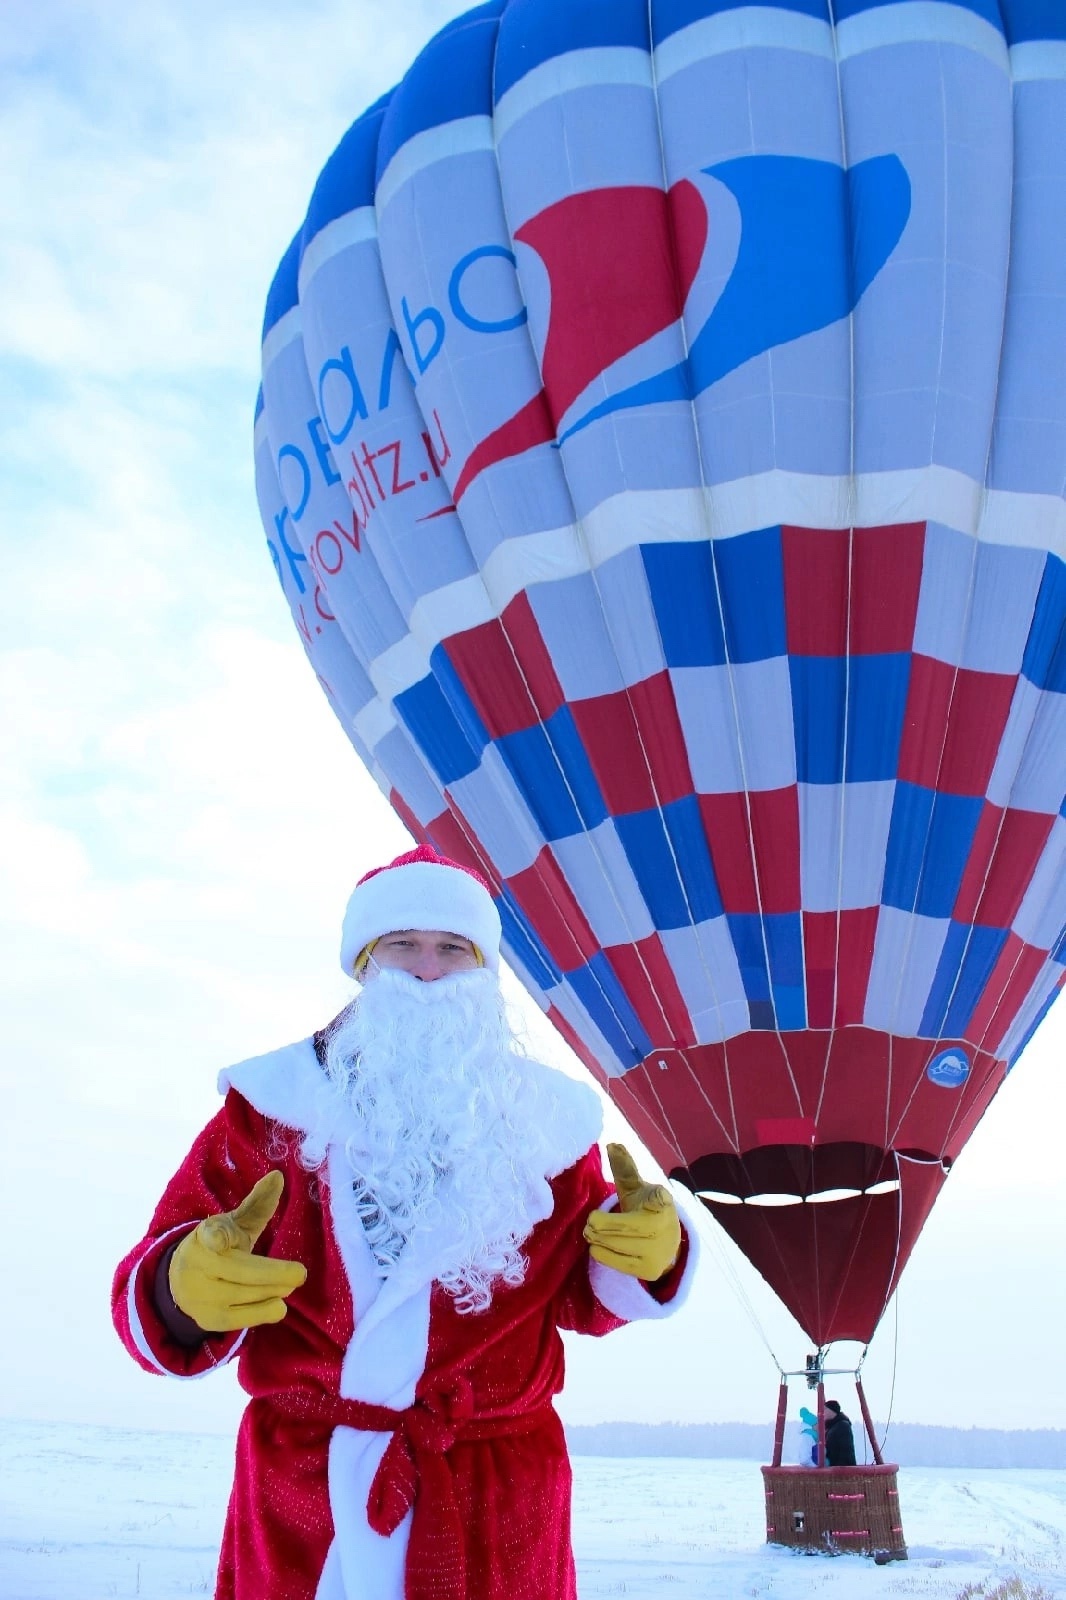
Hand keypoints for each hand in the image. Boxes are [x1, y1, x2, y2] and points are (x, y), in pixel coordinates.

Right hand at [168, 1172, 306, 1332]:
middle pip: (241, 1271)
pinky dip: (264, 1311)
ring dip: (273, 1290)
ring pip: (245, 1295)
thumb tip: (278, 1176)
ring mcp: (201, 1295)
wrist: (180, 1283)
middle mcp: (198, 1265)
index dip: (217, 1236)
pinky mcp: (208, 1319)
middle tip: (300, 1273)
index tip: (221, 1239)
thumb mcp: (232, 1224)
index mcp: (204, 1236)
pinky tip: (278, 1304)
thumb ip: (256, 1204)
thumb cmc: (217, 1248)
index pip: (210, 1235)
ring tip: (290, 1284)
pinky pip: (242, 1318)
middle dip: (273, 1274)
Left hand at [583, 1144, 680, 1281]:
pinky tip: (599, 1245)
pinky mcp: (650, 1271)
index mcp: (663, 1202)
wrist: (665, 1244)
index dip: (657, 1198)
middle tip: (589, 1222)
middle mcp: (665, 1228)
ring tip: (592, 1232)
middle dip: (598, 1223)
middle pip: (621, 1225)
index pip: (659, 1199)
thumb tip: (611, 1144)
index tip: (657, 1197)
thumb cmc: (644, 1210)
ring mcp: (658, 1251)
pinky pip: (614, 1261)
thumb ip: (624, 1169)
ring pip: (614, 1244)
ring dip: (596, 1238)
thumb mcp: (636, 1188)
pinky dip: (600, 1252)